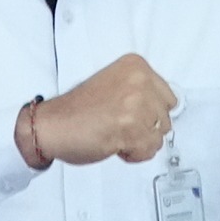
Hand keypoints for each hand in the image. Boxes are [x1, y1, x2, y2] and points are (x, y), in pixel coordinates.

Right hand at [28, 53, 178, 165]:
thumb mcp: (116, 85)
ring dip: (139, 142)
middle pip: (166, 118)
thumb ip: (143, 92)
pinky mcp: (131, 128)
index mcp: (136, 66)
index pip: (169, 98)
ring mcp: (136, 104)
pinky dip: (134, 154)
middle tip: (119, 126)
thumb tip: (164, 112)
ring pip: (159, 136)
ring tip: (116, 134)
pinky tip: (115, 144)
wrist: (51, 125)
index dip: (150, 113)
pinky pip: (149, 150)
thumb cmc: (78, 110)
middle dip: (146, 128)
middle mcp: (139, 81)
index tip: (128, 114)